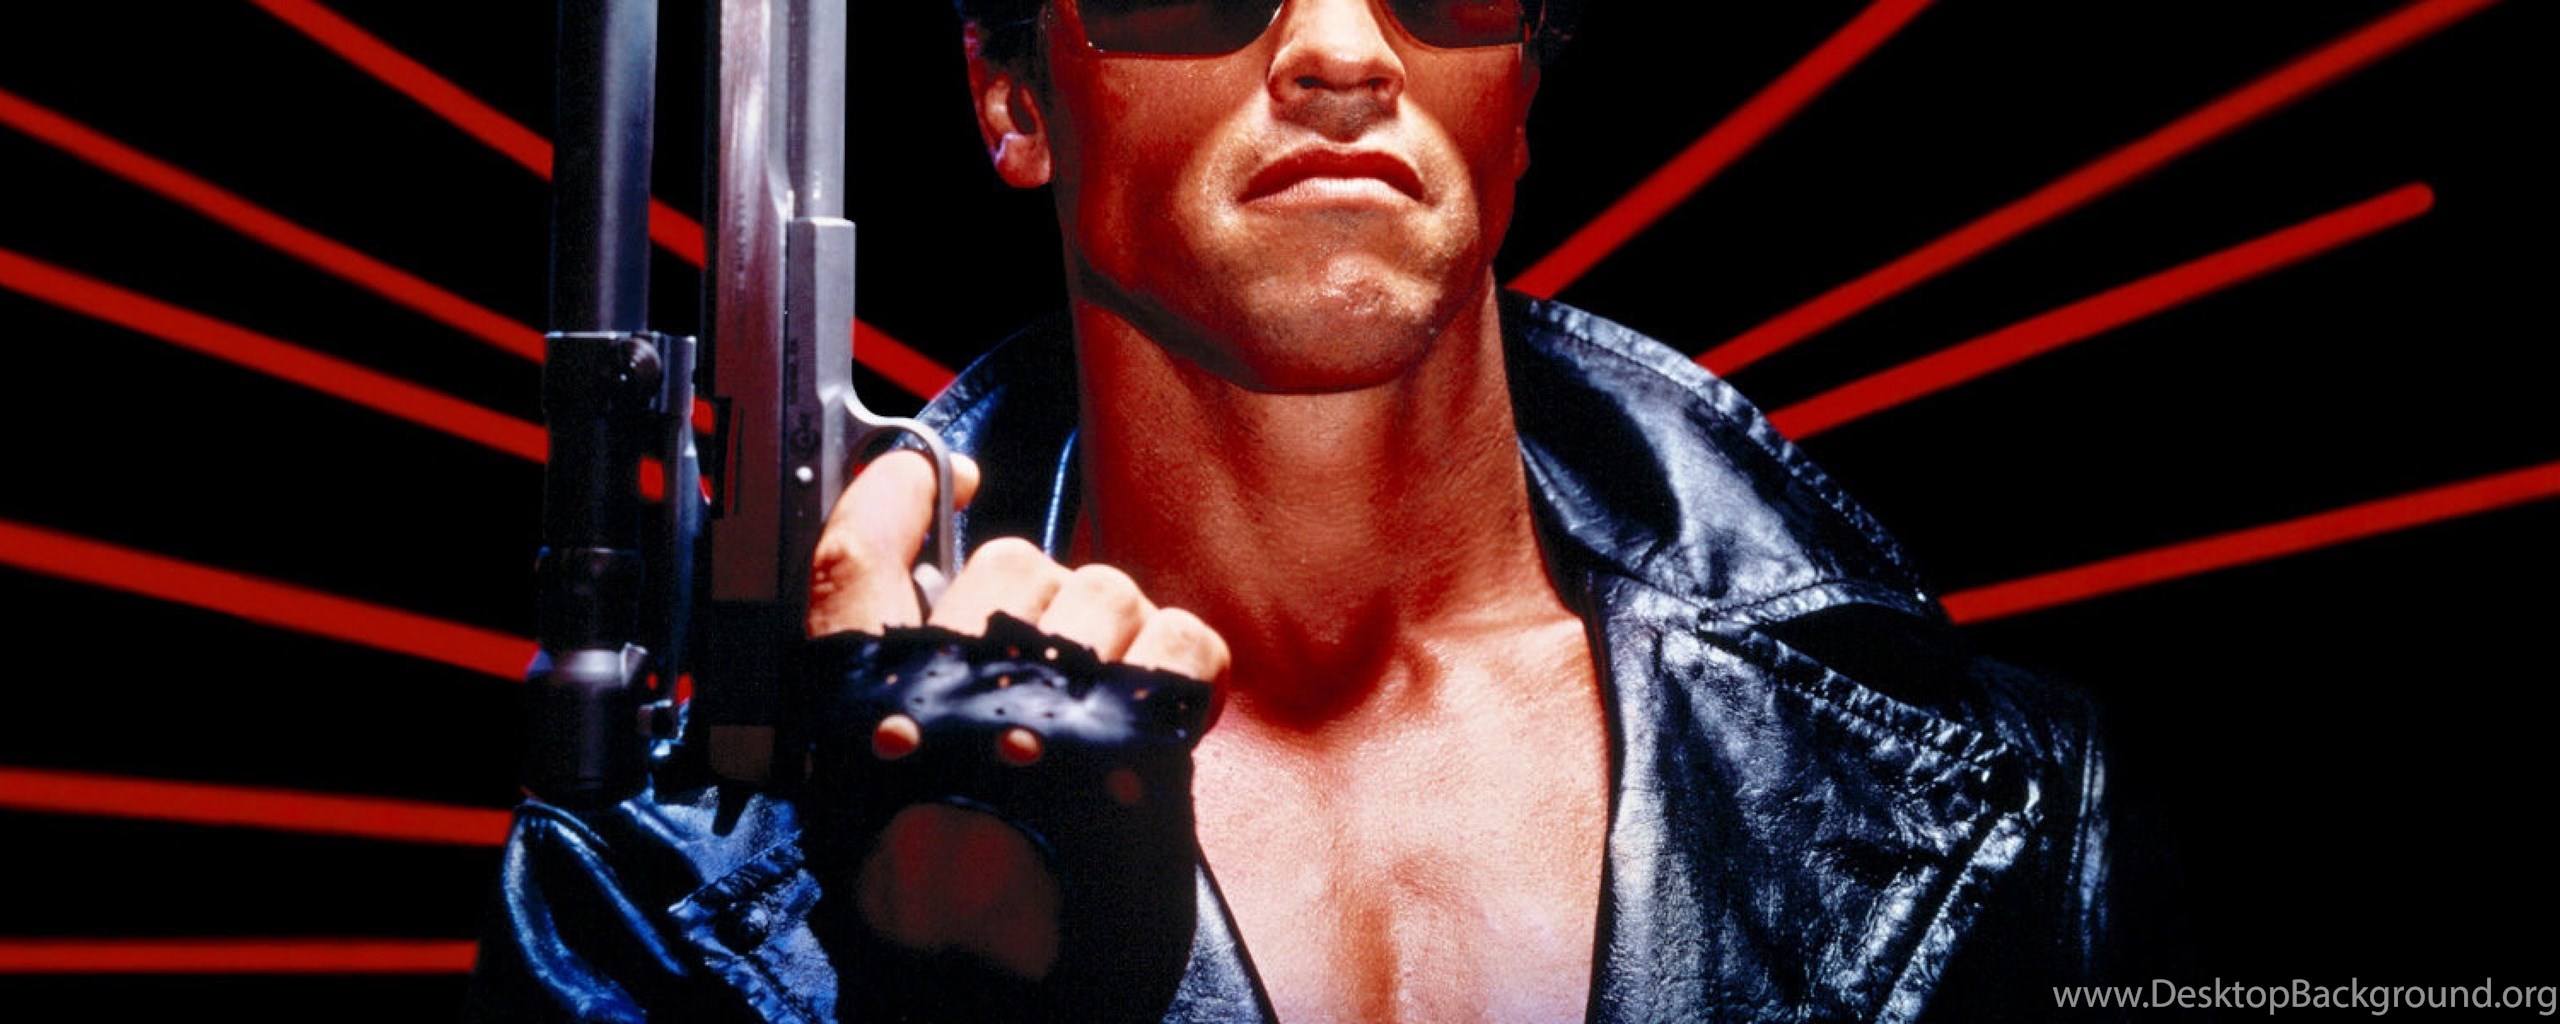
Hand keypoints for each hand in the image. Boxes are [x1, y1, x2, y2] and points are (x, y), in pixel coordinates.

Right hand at [804, 450, 1229, 983]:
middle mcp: (947, 689)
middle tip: (1051, 679)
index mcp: (862, 706)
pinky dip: (1187, 667)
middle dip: (1042, 604)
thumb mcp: (866, 799)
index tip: (935, 473)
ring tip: (1106, 712)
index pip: (856, 556)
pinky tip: (1171, 708)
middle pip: (1009, 565)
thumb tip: (952, 611)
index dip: (895, 494)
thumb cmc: (935, 914)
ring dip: (1117, 640)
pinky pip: (1180, 639)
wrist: (997, 1000)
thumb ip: (891, 704)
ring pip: (1102, 591)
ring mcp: (1046, 702)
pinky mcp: (1134, 732)